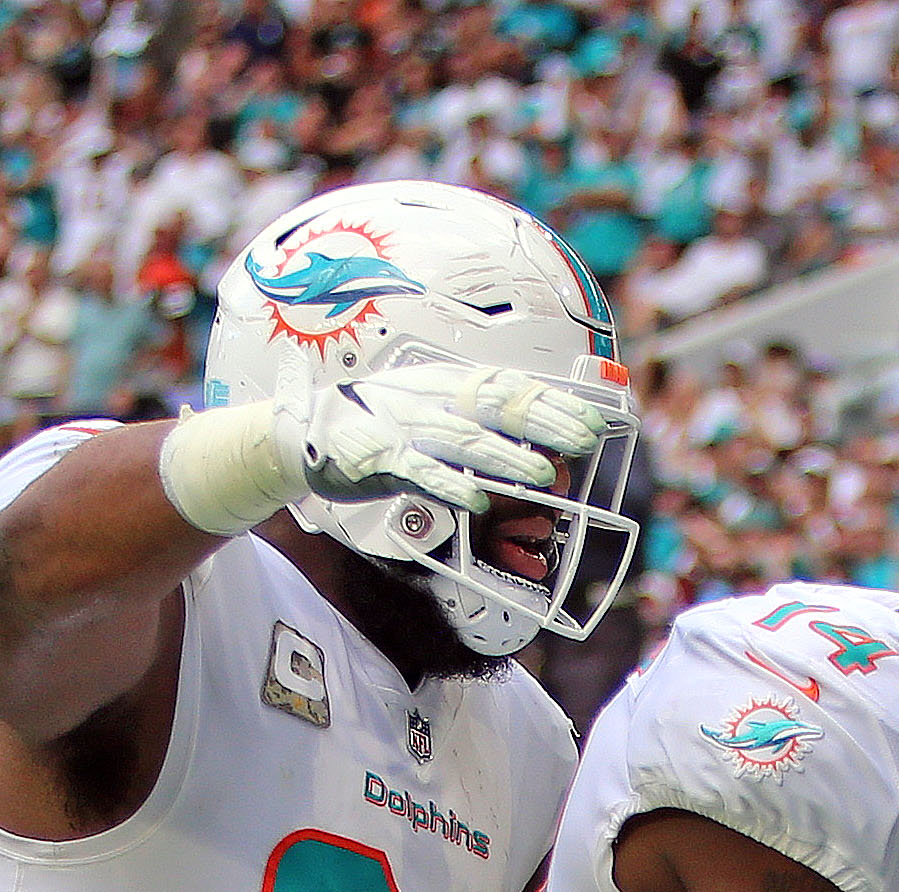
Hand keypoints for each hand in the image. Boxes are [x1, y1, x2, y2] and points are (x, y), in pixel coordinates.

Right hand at [279, 360, 614, 513]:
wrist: (304, 429)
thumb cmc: (378, 421)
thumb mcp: (431, 407)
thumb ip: (478, 422)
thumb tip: (536, 443)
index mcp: (446, 383)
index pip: (510, 387)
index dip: (553, 403)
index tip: (593, 420)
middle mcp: (431, 399)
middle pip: (496, 407)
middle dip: (543, 424)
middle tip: (584, 442)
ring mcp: (405, 427)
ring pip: (465, 441)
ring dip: (507, 458)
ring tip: (545, 474)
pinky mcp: (380, 459)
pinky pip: (420, 473)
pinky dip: (450, 487)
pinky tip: (478, 502)